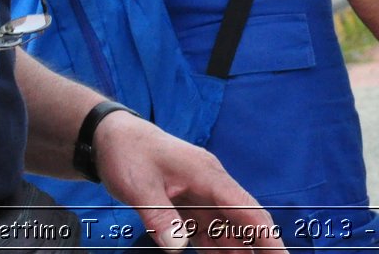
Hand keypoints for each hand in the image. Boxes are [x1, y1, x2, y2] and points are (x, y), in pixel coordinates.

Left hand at [95, 112, 283, 251]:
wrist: (112, 136)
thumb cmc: (128, 153)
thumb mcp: (139, 186)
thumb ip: (159, 217)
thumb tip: (178, 248)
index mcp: (207, 174)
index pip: (244, 207)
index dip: (265, 233)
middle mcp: (210, 184)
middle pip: (243, 219)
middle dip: (261, 244)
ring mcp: (200, 194)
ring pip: (228, 227)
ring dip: (240, 249)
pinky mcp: (187, 204)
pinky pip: (208, 230)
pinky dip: (218, 248)